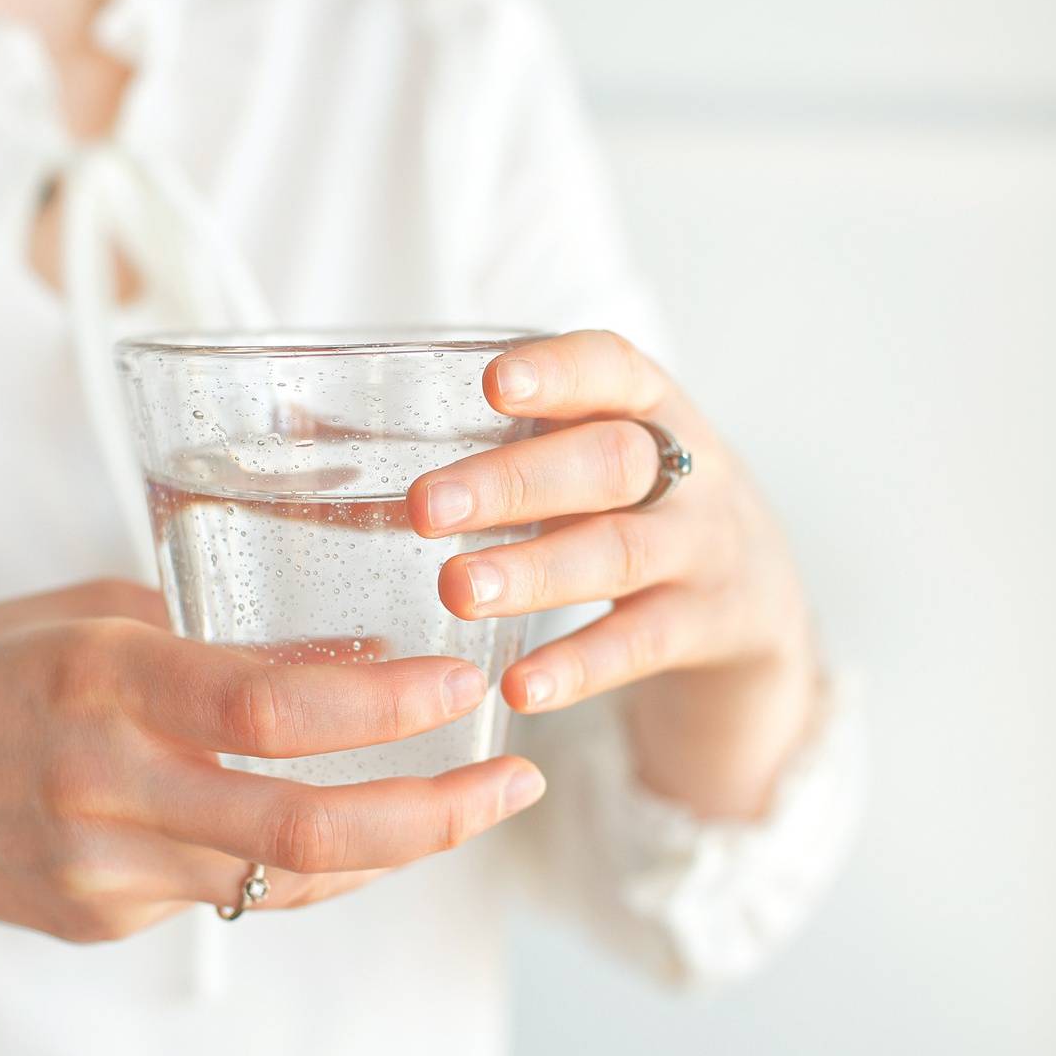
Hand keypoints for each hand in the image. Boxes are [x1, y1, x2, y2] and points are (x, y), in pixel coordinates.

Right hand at [0, 578, 539, 933]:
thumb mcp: (85, 613)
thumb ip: (208, 631)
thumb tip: (350, 646)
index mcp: (98, 677)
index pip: (269, 706)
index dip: (385, 706)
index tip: (465, 683)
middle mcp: (101, 782)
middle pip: (302, 828)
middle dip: (435, 814)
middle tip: (517, 783)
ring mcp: (100, 868)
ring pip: (285, 880)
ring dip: (396, 847)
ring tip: (471, 801)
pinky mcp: (102, 919)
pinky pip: (237, 897)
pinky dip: (316, 869)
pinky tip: (368, 830)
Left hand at [405, 330, 821, 818]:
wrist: (758, 607)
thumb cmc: (625, 515)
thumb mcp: (579, 469)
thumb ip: (484, 450)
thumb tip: (297, 430)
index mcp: (649, 409)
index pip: (613, 368)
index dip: (559, 373)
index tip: (493, 386)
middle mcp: (688, 470)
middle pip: (610, 460)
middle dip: (516, 481)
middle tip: (426, 508)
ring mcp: (707, 550)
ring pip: (623, 552)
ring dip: (537, 570)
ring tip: (458, 591)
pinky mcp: (714, 629)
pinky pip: (645, 644)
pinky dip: (581, 665)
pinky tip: (520, 687)